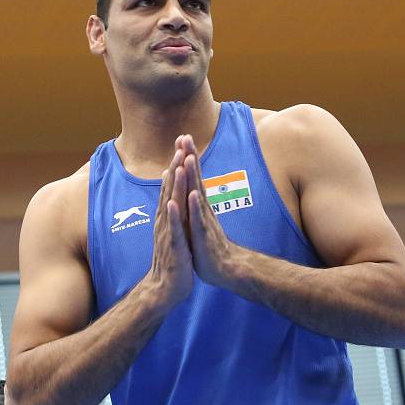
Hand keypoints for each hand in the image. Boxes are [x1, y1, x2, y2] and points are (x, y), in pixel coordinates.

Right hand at [146, 137, 195, 307]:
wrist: (164, 289)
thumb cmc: (172, 261)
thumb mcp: (174, 233)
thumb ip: (172, 215)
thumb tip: (172, 198)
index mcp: (168, 218)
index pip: (171, 188)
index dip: (176, 167)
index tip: (181, 147)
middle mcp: (165, 222)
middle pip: (170, 191)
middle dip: (175, 168)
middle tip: (179, 147)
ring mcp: (168, 233)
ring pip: (171, 205)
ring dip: (173, 187)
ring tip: (177, 167)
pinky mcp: (173, 246)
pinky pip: (174, 229)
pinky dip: (174, 216)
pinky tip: (174, 203)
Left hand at [178, 135, 239, 287]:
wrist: (223, 269)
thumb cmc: (208, 245)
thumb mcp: (197, 220)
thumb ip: (193, 204)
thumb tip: (189, 187)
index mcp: (198, 205)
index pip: (192, 176)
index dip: (187, 156)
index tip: (182, 137)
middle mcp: (202, 208)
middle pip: (195, 178)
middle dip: (190, 156)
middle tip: (185, 136)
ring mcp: (203, 220)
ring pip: (197, 194)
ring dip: (193, 176)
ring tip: (188, 157)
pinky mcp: (203, 235)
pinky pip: (198, 219)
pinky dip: (195, 206)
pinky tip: (192, 194)